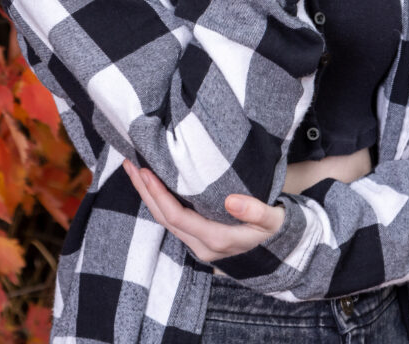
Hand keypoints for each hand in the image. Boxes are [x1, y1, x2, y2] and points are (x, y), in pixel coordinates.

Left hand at [123, 159, 284, 262]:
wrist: (280, 246)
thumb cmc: (275, 227)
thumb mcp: (273, 219)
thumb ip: (256, 211)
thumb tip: (232, 200)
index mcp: (216, 240)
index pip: (177, 217)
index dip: (158, 195)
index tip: (145, 171)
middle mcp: (201, 245)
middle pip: (163, 218)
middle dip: (144, 190)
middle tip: (129, 162)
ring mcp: (197, 243)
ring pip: (164, 219)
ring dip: (147, 194)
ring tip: (133, 168)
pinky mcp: (197, 237)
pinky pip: (171, 219)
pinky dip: (157, 199)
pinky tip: (150, 183)